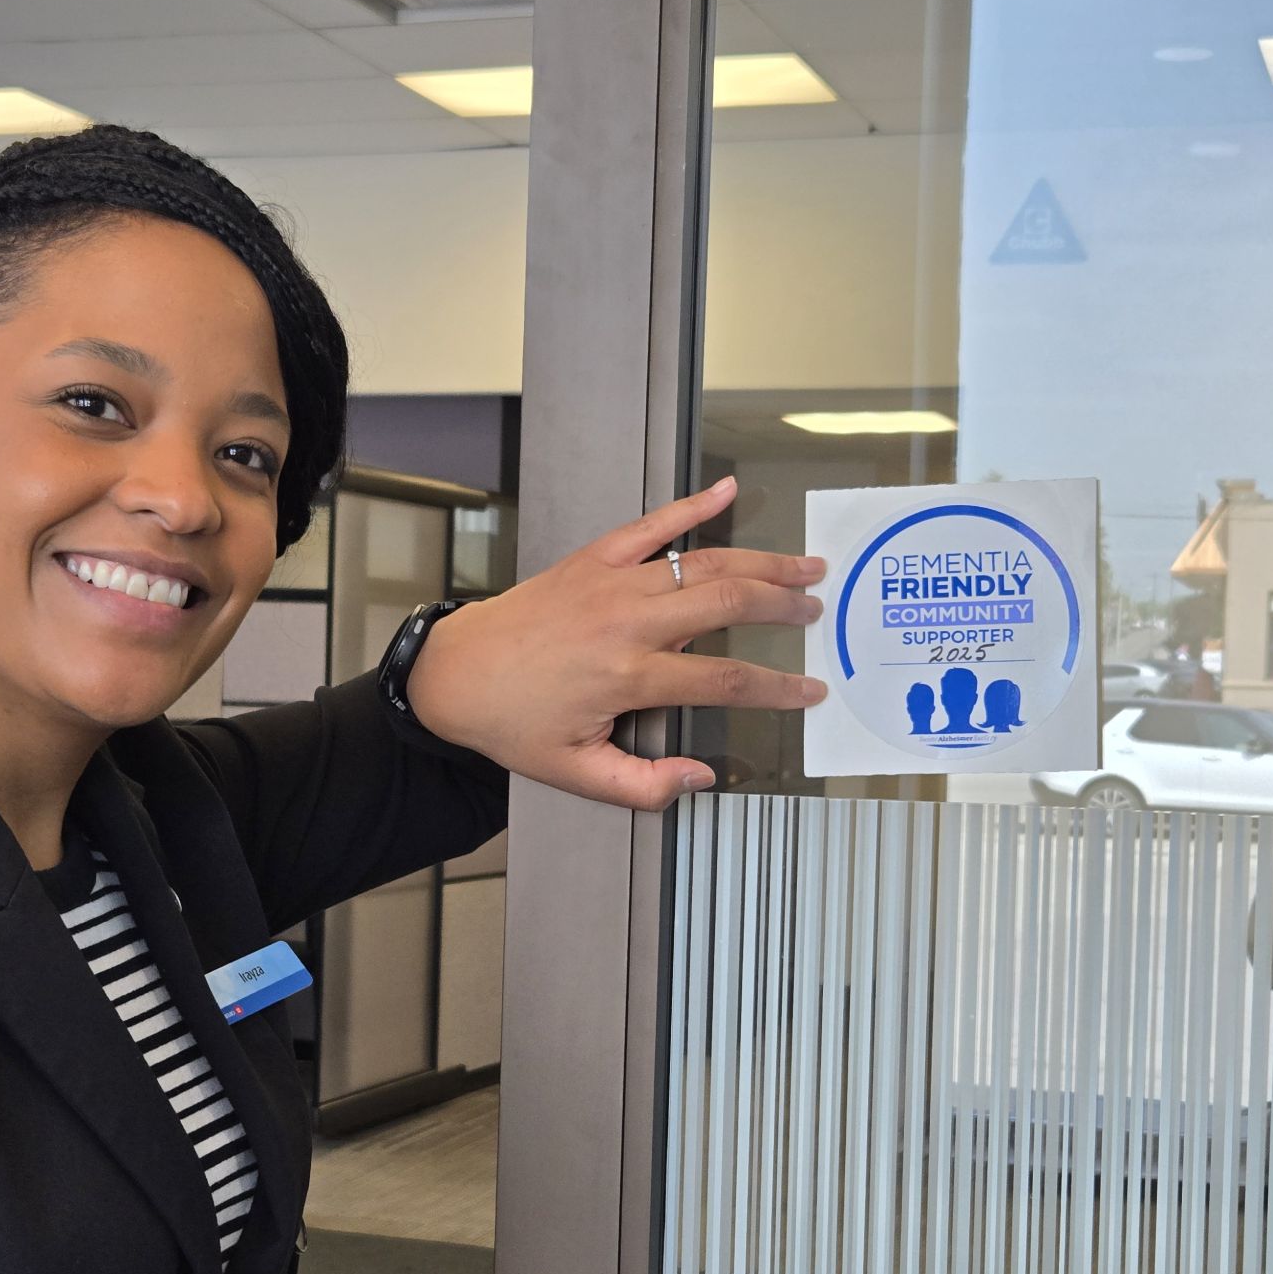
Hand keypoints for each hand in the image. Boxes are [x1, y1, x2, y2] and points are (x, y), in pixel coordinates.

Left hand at [406, 476, 825, 809]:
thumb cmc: (513, 723)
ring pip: (705, 561)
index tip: (809, 692)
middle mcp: (627, 622)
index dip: (777, 688)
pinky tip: (726, 489)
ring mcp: (612, 582)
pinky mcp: (594, 558)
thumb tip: (700, 778)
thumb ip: (644, 784)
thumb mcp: (576, 773)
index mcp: (629, 676)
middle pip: (728, 603)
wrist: (456, 675)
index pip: (725, 680)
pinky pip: (653, 524)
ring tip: (805, 564)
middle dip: (782, 606)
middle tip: (816, 612)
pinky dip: (692, 504)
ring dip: (762, 560)